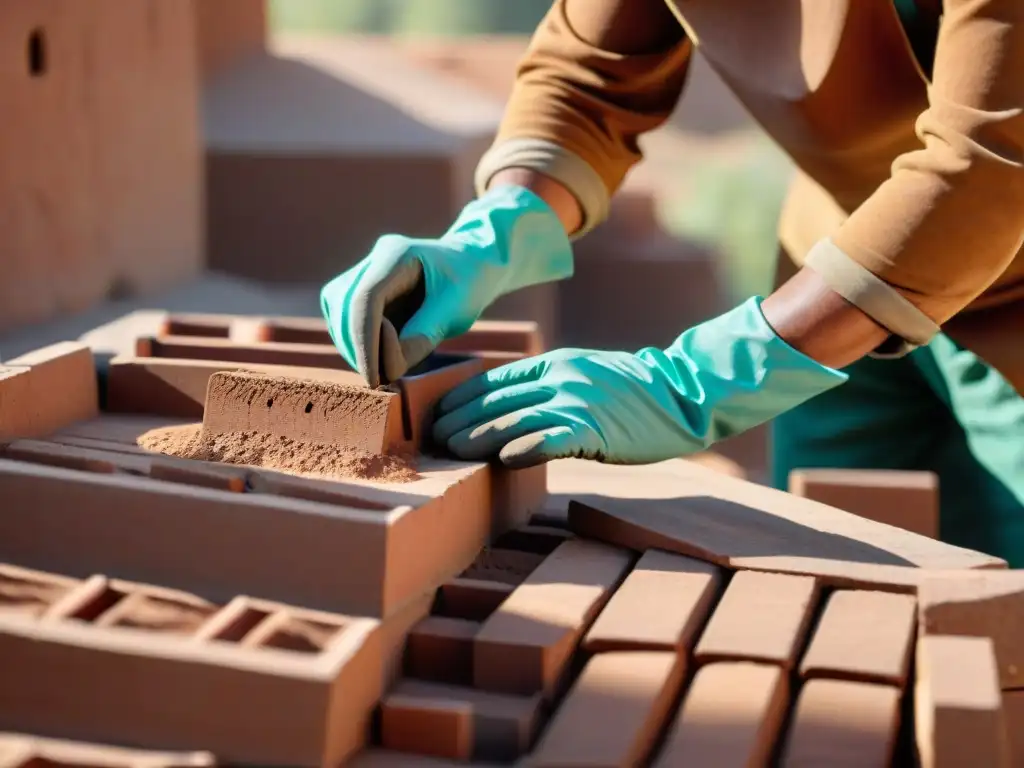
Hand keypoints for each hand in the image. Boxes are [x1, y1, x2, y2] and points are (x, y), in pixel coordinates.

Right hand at [320, 185, 573, 387]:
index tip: (374, 377)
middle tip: (379, 381)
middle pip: (344, 305)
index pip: (365, 299)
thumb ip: (422, 336)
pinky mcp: (362, 288)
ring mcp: (365, 271)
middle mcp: (375, 258)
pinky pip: (345, 317)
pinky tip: (376, 359)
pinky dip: (356, 342)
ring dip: (352, 347)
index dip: (364, 342)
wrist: (473, 264)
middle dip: (356, 348)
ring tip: (379, 372)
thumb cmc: (469, 284)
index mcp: (396, 254)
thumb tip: (388, 369)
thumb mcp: (455, 310)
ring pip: (338, 312)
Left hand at [433, 298, 848, 467]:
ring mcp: (578, 401)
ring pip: (515, 421)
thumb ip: (546, 388)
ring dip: (478, 439)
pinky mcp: (596, 428)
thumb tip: (506, 414)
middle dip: (459, 421)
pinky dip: (524, 449)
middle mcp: (560, 377)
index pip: (493, 380)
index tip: (434, 417)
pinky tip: (503, 460)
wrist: (682, 394)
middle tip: (431, 441)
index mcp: (553, 363)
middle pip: (496, 401)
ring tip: (451, 453)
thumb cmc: (630, 394)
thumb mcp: (583, 376)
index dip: (460, 400)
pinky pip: (552, 439)